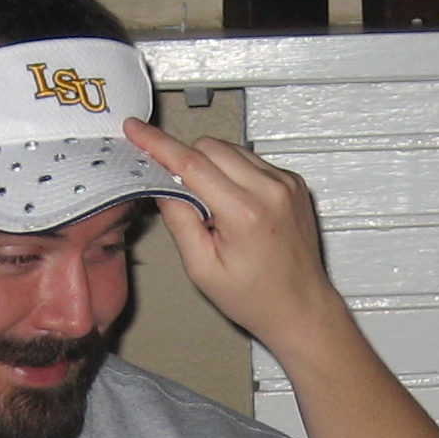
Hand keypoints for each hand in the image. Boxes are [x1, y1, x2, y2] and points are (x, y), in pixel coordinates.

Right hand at [121, 119, 344, 355]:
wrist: (301, 307)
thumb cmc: (256, 297)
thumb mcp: (202, 268)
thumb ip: (179, 220)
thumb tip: (162, 183)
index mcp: (245, 213)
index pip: (191, 163)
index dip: (158, 144)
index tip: (137, 131)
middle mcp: (270, 190)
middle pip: (210, 147)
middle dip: (188, 163)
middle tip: (188, 202)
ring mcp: (285, 183)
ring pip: (230, 149)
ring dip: (213, 168)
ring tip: (219, 213)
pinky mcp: (292, 181)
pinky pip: (251, 160)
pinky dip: (235, 174)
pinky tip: (238, 208)